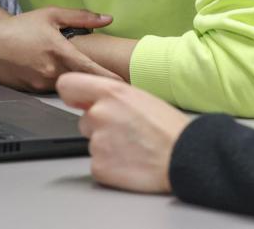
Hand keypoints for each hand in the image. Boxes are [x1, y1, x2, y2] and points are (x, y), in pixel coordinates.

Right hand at [0, 8, 118, 90]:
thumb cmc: (18, 28)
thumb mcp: (50, 15)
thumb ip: (81, 17)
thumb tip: (106, 18)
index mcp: (59, 51)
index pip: (91, 69)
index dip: (109, 78)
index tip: (125, 85)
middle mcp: (51, 71)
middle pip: (82, 79)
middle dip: (93, 79)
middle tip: (108, 79)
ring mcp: (41, 84)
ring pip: (66, 84)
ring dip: (73, 78)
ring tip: (69, 69)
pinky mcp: (32, 91)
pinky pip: (51, 88)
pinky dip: (57, 81)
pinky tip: (48, 69)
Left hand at [56, 72, 189, 193]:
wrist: (186, 157)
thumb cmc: (168, 128)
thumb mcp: (139, 97)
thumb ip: (110, 96)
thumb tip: (89, 100)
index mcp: (111, 93)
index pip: (67, 86)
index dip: (72, 95)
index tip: (77, 101)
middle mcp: (99, 114)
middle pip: (84, 120)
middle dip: (99, 126)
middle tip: (126, 132)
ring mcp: (97, 142)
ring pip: (92, 143)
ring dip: (107, 146)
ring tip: (133, 148)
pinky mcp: (99, 167)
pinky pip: (97, 165)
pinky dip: (110, 166)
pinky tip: (130, 162)